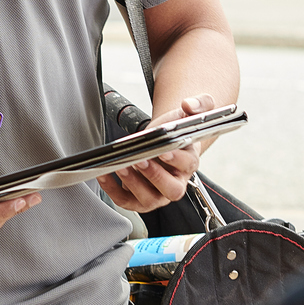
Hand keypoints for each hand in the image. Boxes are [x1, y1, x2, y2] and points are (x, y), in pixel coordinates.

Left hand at [98, 93, 213, 213]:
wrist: (161, 143)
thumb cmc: (174, 133)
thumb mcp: (187, 115)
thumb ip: (199, 105)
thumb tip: (189, 104)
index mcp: (189, 163)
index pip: (187, 165)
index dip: (176, 160)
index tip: (164, 151)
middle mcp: (176, 183)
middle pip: (172, 189)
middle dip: (154, 176)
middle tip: (140, 160)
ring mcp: (158, 194)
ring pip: (149, 199)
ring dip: (133, 184)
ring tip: (121, 166)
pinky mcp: (139, 199)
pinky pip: (125, 200)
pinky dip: (112, 190)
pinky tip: (104, 175)